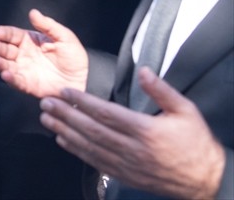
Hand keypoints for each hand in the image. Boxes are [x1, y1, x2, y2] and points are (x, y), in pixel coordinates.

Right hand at [0, 9, 88, 97]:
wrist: (82, 80)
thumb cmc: (74, 58)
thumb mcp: (65, 38)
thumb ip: (48, 25)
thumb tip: (33, 12)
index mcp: (29, 41)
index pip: (12, 35)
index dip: (3, 33)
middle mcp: (22, 55)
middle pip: (5, 49)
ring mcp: (23, 70)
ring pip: (6, 65)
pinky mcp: (27, 85)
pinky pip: (15, 81)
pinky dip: (9, 79)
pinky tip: (6, 74)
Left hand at [41, 69, 225, 198]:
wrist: (204, 179)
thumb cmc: (195, 142)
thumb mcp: (186, 111)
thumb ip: (162, 90)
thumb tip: (143, 71)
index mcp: (146, 131)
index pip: (106, 113)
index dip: (83, 102)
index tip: (65, 91)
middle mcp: (133, 149)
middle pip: (92, 129)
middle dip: (65, 114)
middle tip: (45, 102)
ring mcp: (127, 165)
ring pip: (89, 147)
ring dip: (65, 131)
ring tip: (46, 118)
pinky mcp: (124, 176)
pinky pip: (95, 162)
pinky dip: (76, 150)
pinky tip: (62, 140)